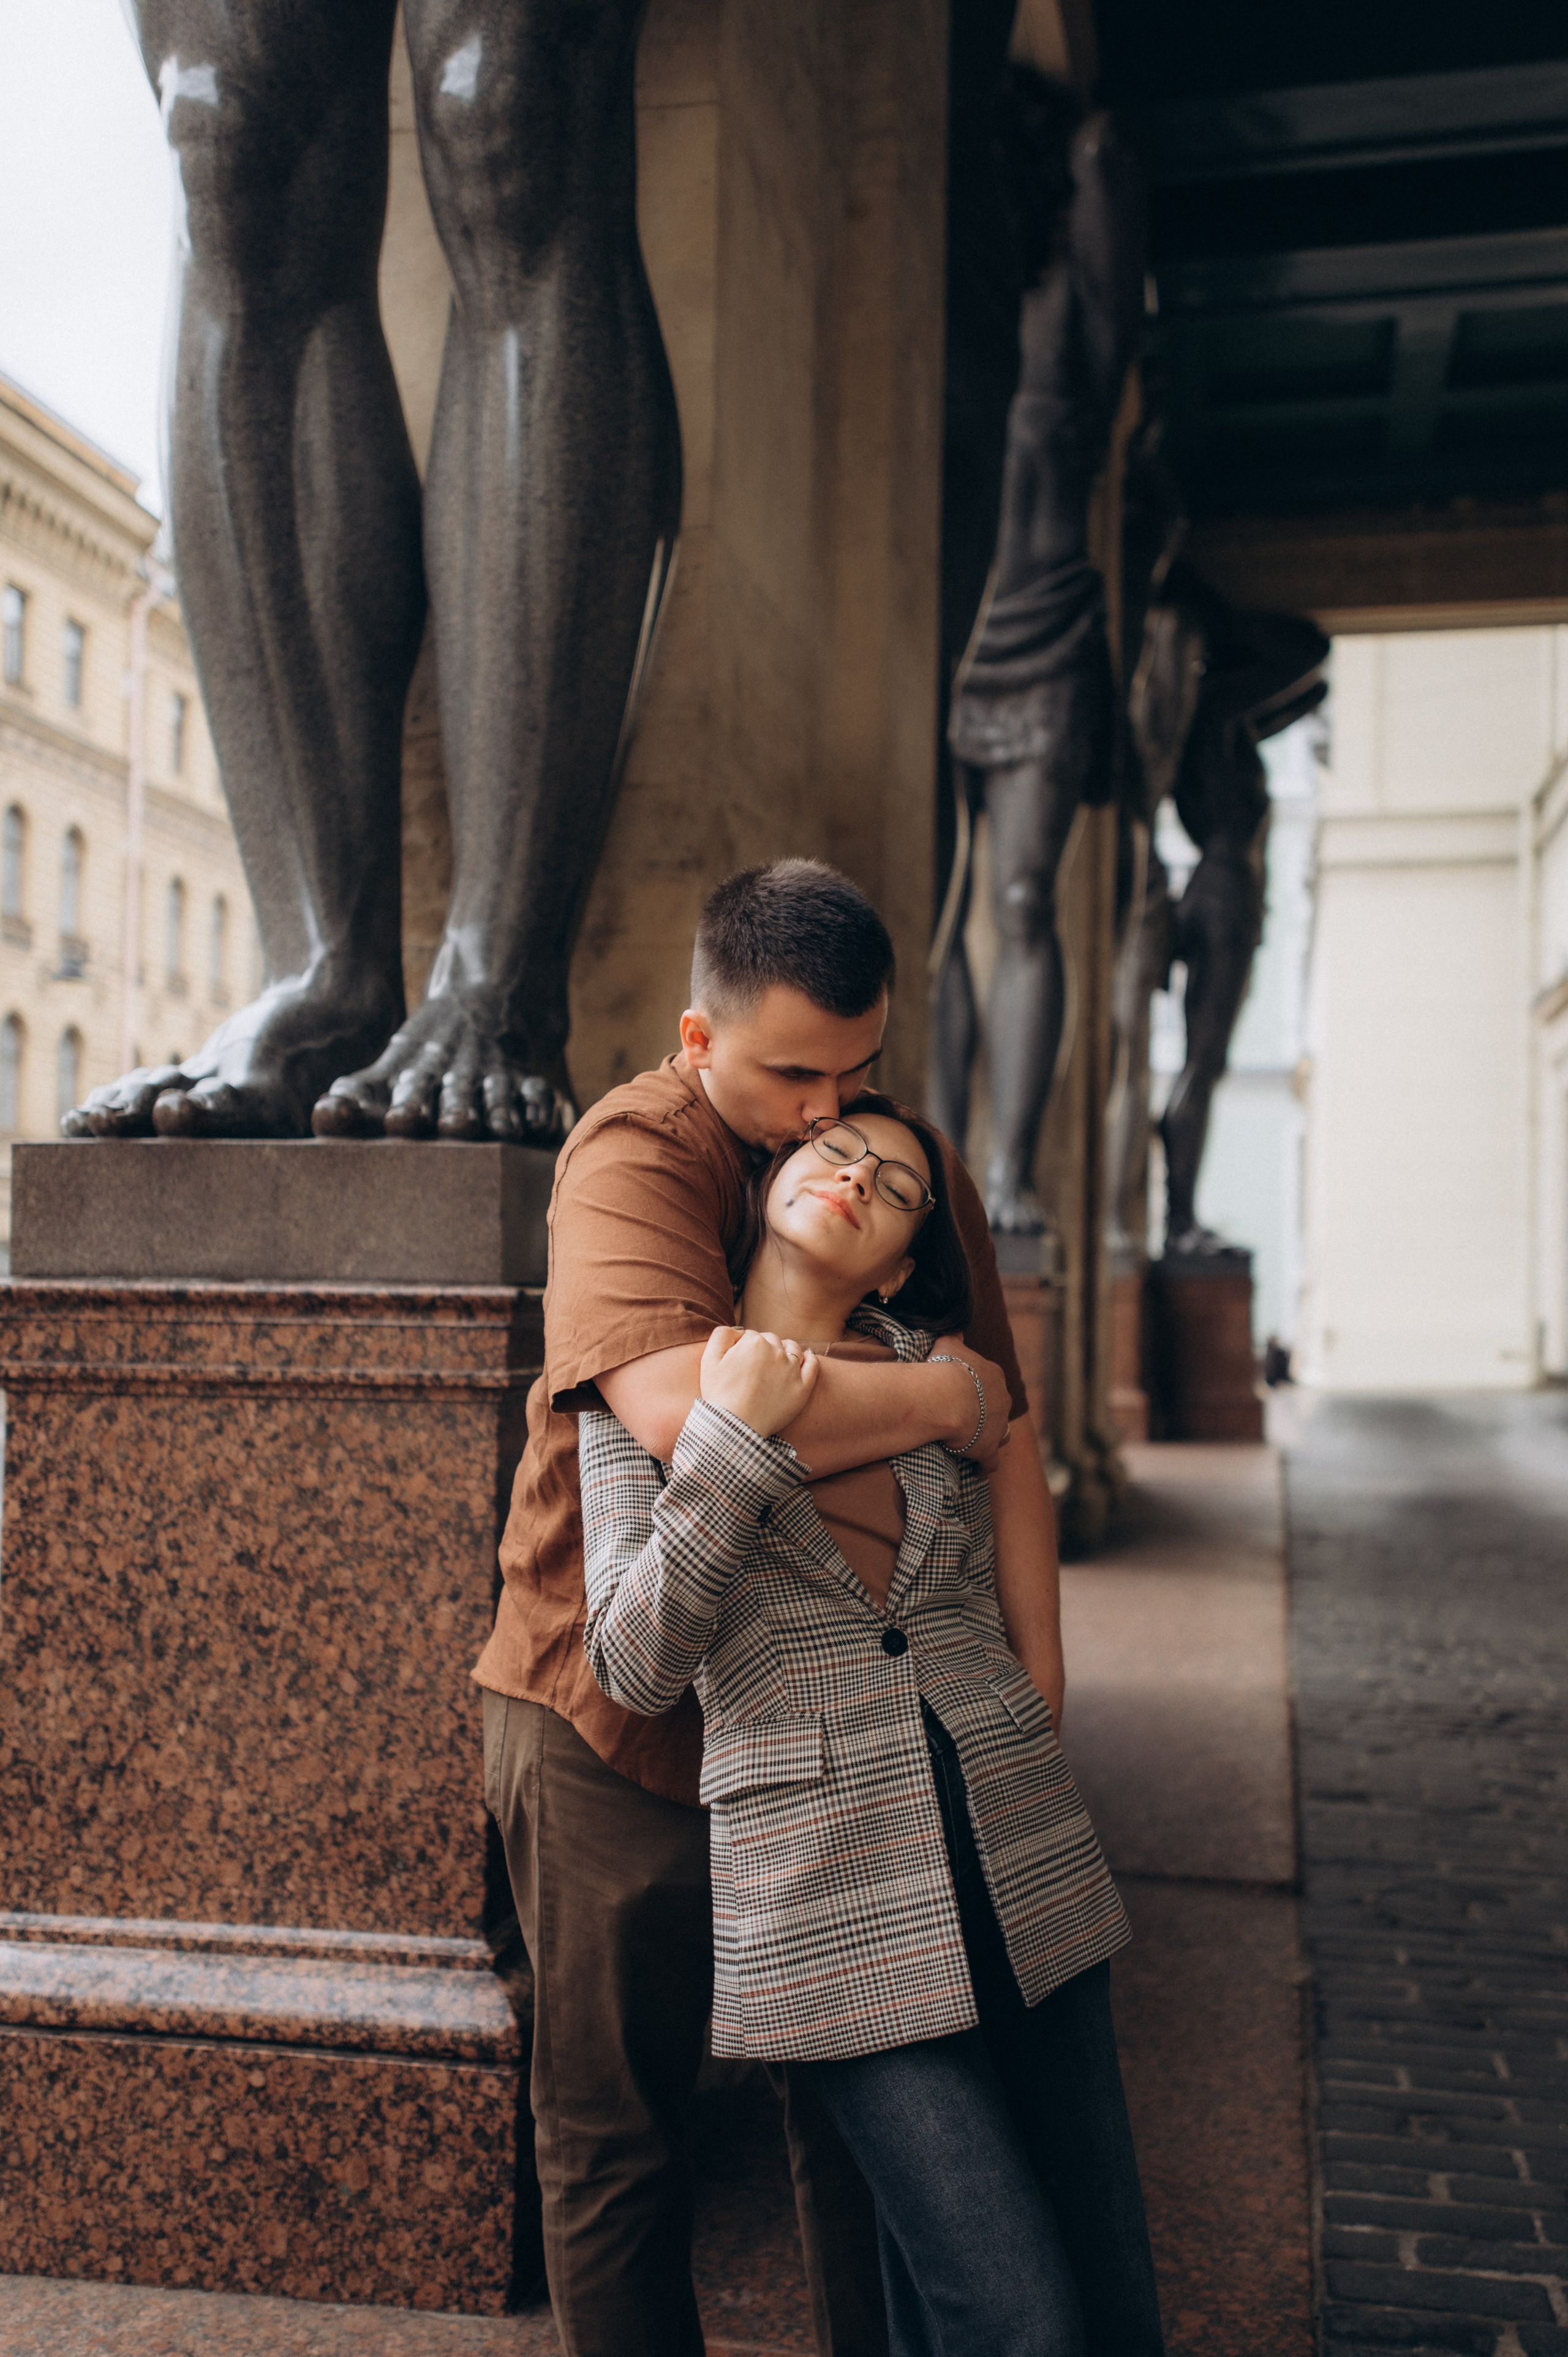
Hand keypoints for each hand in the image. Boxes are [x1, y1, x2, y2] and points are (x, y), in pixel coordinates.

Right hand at [700, 1325, 819, 1438]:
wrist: (735, 1426)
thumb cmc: (720, 1394)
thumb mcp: (709, 1359)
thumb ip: (722, 1335)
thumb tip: (739, 1330)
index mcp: (754, 1342)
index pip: (751, 1336)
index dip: (743, 1348)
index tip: (739, 1362)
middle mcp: (776, 1351)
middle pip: (771, 1341)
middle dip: (763, 1348)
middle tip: (754, 1367)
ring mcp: (792, 1369)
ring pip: (793, 1348)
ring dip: (785, 1350)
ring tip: (777, 1362)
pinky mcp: (803, 1387)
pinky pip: (813, 1365)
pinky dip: (810, 1359)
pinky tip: (806, 1358)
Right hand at [932, 1336, 1011, 1473]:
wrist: (946, 1398)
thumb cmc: (944, 1369)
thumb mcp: (947, 1344)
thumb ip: (954, 1337)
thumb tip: (957, 1330)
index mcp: (993, 1375)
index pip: (990, 1382)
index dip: (978, 1388)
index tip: (964, 1393)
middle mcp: (1003, 1400)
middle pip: (998, 1407)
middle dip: (987, 1412)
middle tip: (968, 1418)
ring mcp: (998, 1426)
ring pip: (1000, 1434)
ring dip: (990, 1437)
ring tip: (975, 1443)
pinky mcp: (989, 1450)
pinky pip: (990, 1462)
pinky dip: (984, 1467)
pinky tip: (977, 1471)